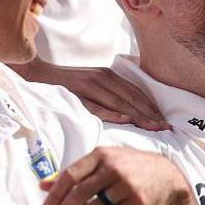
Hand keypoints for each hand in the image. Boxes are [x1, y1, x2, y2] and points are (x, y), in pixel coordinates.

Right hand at [11, 59, 169, 130]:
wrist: (38, 75)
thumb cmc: (67, 85)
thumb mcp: (92, 87)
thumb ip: (109, 96)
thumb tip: (129, 115)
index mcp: (108, 75)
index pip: (136, 93)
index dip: (151, 107)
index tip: (164, 121)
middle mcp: (103, 77)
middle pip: (132, 98)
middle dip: (150, 114)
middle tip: (166, 129)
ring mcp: (90, 84)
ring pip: (119, 102)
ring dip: (138, 115)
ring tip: (154, 127)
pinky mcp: (78, 93)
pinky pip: (97, 105)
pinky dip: (112, 113)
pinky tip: (126, 120)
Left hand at [41, 147, 188, 204]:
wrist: (165, 178)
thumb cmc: (126, 170)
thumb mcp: (102, 164)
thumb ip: (74, 173)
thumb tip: (42, 186)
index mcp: (100, 155)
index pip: (70, 175)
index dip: (55, 195)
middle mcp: (113, 168)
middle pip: (79, 194)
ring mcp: (126, 185)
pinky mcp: (137, 202)